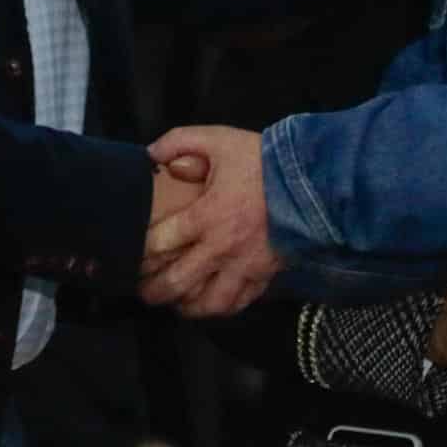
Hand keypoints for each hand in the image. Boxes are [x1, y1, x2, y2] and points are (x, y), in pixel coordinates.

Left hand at [140, 126, 283, 316]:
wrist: (313, 180)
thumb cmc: (262, 160)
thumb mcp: (218, 139)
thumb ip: (179, 142)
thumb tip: (150, 156)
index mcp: (207, 215)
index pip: (161, 243)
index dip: (142, 252)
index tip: (133, 253)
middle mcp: (222, 247)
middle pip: (178, 282)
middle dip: (154, 291)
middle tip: (142, 291)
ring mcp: (245, 266)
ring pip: (209, 303)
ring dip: (186, 307)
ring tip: (174, 304)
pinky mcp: (265, 275)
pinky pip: (239, 302)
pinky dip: (220, 308)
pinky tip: (209, 304)